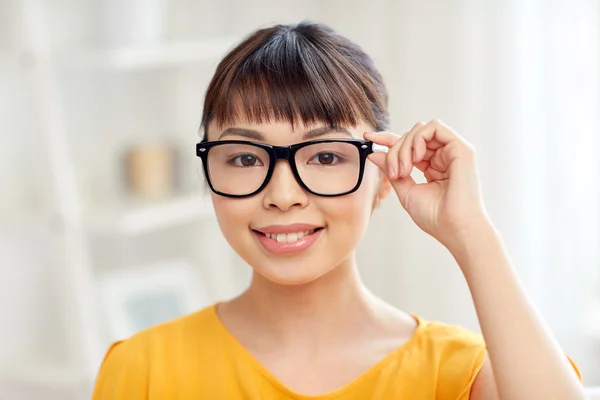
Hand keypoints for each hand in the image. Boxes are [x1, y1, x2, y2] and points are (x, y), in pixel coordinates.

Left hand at [364, 119, 490, 250]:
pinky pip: (435, 127)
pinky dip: (419, 138)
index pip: (408, 145)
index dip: (387, 139)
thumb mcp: (406, 191)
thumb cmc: (435, 217)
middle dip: (394, 151)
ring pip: (420, 130)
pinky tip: (416, 157)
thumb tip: (374, 154)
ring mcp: (453, 151)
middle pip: (411, 136)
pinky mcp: (461, 148)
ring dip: (405, 146)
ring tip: (404, 169)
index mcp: (432, 166)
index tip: (368, 138)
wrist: (455, 228)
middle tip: (394, 173)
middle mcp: (443, 156)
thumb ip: (391, 170)